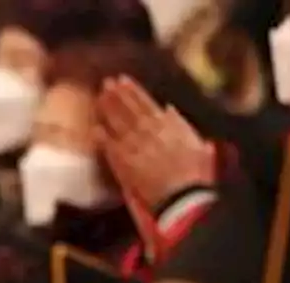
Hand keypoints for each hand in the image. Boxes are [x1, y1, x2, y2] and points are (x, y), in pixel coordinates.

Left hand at [96, 75, 215, 212]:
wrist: (183, 195)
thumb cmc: (196, 175)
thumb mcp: (196, 143)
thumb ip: (180, 124)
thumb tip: (168, 108)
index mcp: (168, 125)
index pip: (146, 103)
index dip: (133, 91)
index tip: (123, 80)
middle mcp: (150, 132)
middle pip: (129, 109)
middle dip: (117, 95)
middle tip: (106, 83)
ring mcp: (135, 146)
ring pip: (119, 123)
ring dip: (108, 109)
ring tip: (99, 97)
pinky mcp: (125, 164)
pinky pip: (111, 147)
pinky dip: (102, 138)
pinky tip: (94, 129)